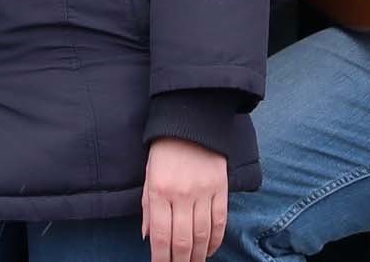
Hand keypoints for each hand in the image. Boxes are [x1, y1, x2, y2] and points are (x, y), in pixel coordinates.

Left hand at [141, 137, 227, 261]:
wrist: (191, 122)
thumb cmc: (164, 151)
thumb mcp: (148, 176)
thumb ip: (148, 208)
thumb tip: (149, 238)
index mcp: (159, 191)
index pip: (161, 236)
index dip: (161, 258)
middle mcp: (182, 195)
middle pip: (183, 240)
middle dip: (181, 261)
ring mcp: (204, 192)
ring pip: (203, 235)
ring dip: (199, 255)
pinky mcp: (221, 188)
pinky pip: (220, 221)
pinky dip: (216, 240)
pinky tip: (211, 250)